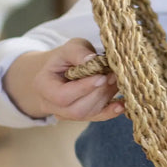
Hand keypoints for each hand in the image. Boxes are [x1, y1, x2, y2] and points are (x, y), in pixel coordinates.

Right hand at [3, 39, 123, 121]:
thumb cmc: (66, 58)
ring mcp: (68, 114)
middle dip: (98, 93)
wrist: (64, 70)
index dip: (83, 88)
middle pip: (77, 109)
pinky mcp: (84, 116)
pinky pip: (98, 118)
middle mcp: (53, 106)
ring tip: (117, 80)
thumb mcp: (68, 48)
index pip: (62, 96)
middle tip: (114, 76)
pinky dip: (112, 111)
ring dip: (107, 97)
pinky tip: (123, 104)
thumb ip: (77, 52)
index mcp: (43, 87)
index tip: (101, 76)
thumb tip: (92, 60)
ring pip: (89, 114)